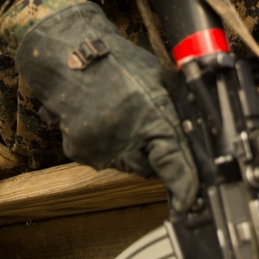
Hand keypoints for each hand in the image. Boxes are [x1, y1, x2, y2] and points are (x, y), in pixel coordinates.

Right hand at [16, 2, 197, 211]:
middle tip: (147, 124)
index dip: (185, 187)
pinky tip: (100, 118)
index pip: (174, 165)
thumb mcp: (156, 78)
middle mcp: (126, 139)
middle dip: (154, 154)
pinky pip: (104, 157)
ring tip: (119, 114)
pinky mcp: (80, 151)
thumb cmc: (114, 61)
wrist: (67, 56)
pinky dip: (106, 144)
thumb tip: (191, 130)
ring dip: (129, 148)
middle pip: (150, 167)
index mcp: (152, 118)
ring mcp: (100, 148)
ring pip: (127, 163)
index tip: (187, 202)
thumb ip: (172, 108)